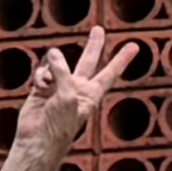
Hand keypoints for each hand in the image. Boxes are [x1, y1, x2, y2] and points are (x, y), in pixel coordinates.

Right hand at [10, 26, 140, 158]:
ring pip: (57, 63)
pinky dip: (40, 76)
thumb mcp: (68, 94)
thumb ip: (62, 70)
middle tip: (99, 29)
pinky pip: (42, 72)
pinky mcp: (42, 88)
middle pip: (88, 60)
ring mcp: (59, 88)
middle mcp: (77, 88)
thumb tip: (52, 53)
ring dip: (52, 67)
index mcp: (91, 94)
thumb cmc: (58, 124)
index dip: (122, 59)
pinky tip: (39, 88)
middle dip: (94, 45)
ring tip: (48, 83)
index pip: (110, 72)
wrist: (37, 141)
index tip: (134, 46)